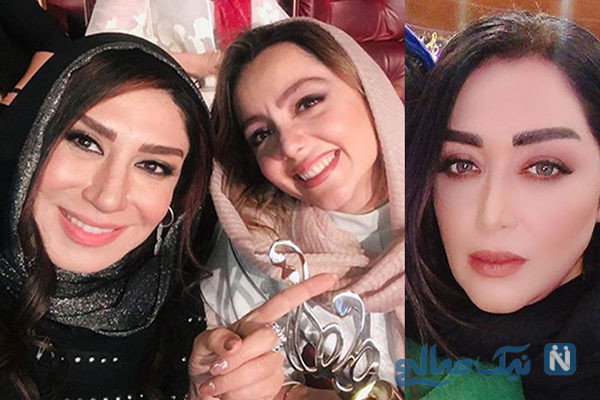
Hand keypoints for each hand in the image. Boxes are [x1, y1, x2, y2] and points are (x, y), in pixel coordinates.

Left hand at [188, 273, 336, 399]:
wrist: (204, 393)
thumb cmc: (205, 365)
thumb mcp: (202, 345)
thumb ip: (215, 338)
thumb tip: (234, 343)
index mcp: (252, 324)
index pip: (282, 303)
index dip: (305, 290)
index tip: (328, 279)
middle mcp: (265, 341)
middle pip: (268, 338)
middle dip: (239, 357)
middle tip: (217, 368)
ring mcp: (272, 364)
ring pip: (264, 368)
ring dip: (233, 380)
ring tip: (219, 383)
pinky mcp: (274, 386)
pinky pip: (263, 389)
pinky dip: (240, 394)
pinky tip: (231, 393)